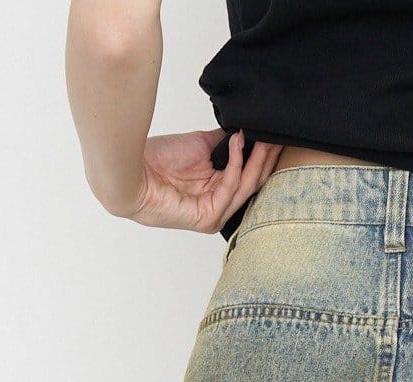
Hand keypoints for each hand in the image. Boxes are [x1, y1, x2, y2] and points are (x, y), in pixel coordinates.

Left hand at [113, 129, 280, 230]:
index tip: (274, 136)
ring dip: (257, 160)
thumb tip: (244, 131)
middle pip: (252, 183)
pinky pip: (229, 187)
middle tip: (278, 136)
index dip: (262, 157)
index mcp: (217, 192)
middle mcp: (218, 205)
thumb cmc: (158, 161)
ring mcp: (214, 214)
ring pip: (245, 187)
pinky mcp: (207, 218)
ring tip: (265, 138)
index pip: (248, 177)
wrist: (134, 170)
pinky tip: (239, 142)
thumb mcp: (200, 145)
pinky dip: (237, 162)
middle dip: (266, 158)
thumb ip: (224, 143)